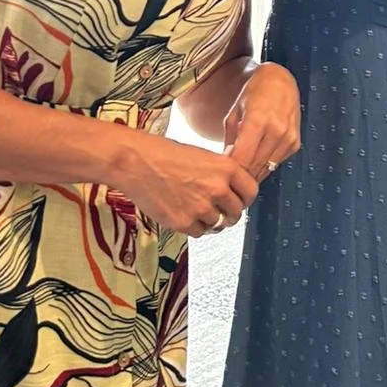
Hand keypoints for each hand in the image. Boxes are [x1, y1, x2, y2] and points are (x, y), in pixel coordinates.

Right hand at [113, 131, 258, 237]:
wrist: (135, 161)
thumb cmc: (165, 154)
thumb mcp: (203, 155)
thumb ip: (221, 173)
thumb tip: (233, 189)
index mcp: (226, 168)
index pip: (251, 192)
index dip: (245, 198)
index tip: (239, 200)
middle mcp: (218, 189)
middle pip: (237, 213)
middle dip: (229, 213)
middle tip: (219, 209)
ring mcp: (201, 208)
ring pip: (218, 224)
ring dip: (211, 220)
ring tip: (196, 209)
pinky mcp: (183, 223)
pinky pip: (200, 232)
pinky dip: (195, 227)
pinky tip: (184, 213)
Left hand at [224, 62, 300, 180]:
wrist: (280, 81)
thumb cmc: (255, 93)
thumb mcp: (235, 113)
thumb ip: (230, 140)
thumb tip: (226, 164)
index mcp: (257, 121)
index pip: (242, 160)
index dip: (231, 172)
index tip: (223, 175)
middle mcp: (276, 130)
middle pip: (254, 167)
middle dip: (240, 175)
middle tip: (230, 178)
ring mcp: (288, 137)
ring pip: (266, 168)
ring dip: (253, 173)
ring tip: (241, 173)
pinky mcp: (295, 143)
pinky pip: (277, 163)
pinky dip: (266, 165)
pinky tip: (257, 160)